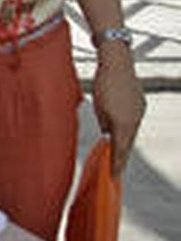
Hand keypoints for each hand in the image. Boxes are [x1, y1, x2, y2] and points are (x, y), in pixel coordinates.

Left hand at [92, 43, 144, 173]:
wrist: (118, 63)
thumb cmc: (104, 85)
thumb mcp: (99, 108)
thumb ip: (105, 124)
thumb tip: (109, 136)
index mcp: (123, 123)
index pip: (120, 149)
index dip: (116, 164)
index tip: (114, 176)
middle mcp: (135, 120)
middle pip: (127, 143)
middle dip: (121, 156)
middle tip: (116, 170)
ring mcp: (140, 112)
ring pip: (131, 132)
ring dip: (124, 142)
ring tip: (117, 154)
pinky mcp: (141, 105)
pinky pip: (133, 122)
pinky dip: (126, 129)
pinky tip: (121, 132)